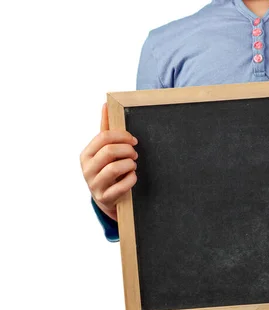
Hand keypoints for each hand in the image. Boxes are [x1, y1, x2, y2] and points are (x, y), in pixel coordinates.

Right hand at [80, 103, 138, 220]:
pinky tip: (132, 177)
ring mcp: (94, 185)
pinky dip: (131, 179)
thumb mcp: (104, 150)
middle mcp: (87, 169)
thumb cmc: (107, 169)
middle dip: (127, 150)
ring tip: (133, 165)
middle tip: (135, 154)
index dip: (123, 136)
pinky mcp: (104, 198)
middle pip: (109, 151)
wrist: (107, 198)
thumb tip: (106, 104)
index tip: (133, 140)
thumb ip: (106, 128)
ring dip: (130, 164)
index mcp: (86, 154)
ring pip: (114, 168)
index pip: (104, 137)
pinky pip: (122, 186)